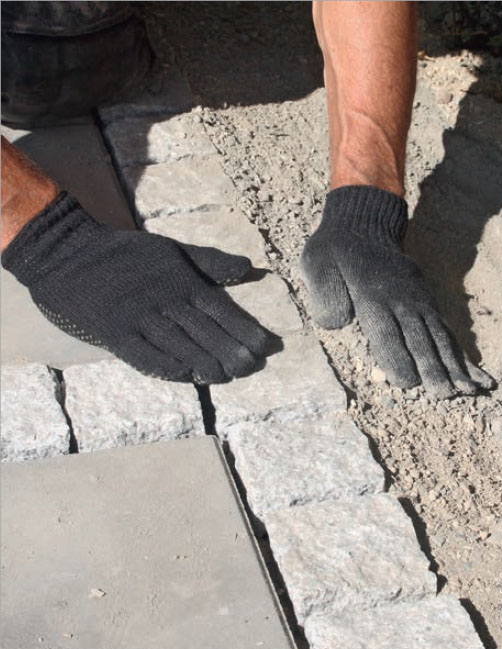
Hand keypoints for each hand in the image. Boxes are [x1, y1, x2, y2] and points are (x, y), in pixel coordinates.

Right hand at [1, 192, 270, 382]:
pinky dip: (167, 367)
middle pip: (205, 331)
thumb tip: (249, 266)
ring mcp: (138, 318)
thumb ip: (210, 262)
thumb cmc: (127, 254)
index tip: (265, 346)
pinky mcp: (114, 333)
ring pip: (179, 346)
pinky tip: (187, 376)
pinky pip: (144, 356)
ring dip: (205, 363)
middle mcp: (163, 301)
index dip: (244, 329)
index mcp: (180, 281)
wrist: (67, 253)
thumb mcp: (172, 250)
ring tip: (226, 376)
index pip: (220, 310)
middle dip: (232, 351)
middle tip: (252, 367)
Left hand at [300, 185, 494, 397]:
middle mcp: (401, 301)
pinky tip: (475, 373)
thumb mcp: (317, 266)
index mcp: (372, 298)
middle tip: (446, 396)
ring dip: (455, 365)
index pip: (388, 334)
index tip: (408, 383)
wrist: (362, 222)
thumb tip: (338, 324)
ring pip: (439, 337)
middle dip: (434, 370)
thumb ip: (326, 295)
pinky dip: (461, 353)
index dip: (398, 359)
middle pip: (421, 340)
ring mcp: (418, 300)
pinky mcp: (427, 301)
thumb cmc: (334, 251)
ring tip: (471, 390)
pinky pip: (446, 331)